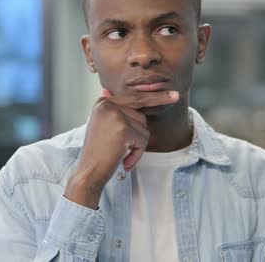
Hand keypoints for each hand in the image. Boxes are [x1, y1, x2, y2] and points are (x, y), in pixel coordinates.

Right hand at [63, 88, 178, 208]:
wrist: (88, 173)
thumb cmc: (98, 153)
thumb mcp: (100, 126)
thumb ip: (108, 109)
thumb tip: (106, 89)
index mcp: (102, 103)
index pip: (131, 96)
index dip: (151, 94)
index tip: (170, 92)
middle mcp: (107, 105)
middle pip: (141, 103)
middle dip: (160, 99)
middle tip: (176, 96)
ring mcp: (115, 116)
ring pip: (144, 126)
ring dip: (139, 144)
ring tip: (122, 154)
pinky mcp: (123, 130)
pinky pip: (143, 139)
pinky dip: (137, 153)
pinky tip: (124, 161)